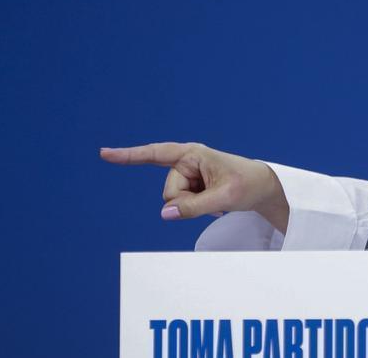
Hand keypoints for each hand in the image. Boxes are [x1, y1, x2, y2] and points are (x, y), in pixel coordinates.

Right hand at [100, 142, 289, 232]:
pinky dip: (198, 209)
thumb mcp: (224, 198)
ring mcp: (188, 175)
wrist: (263, 187)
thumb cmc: (247, 185)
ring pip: (174, 203)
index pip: (155, 154)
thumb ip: (194, 207)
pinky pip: (182, 206)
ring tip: (217, 197)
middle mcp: (187, 162)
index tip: (104, 153)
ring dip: (194, 206)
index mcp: (193, 154)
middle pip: (169, 194)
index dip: (128, 155)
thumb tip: (165, 214)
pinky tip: (216, 202)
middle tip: (216, 197)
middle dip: (187, 202)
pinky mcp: (191, 186)